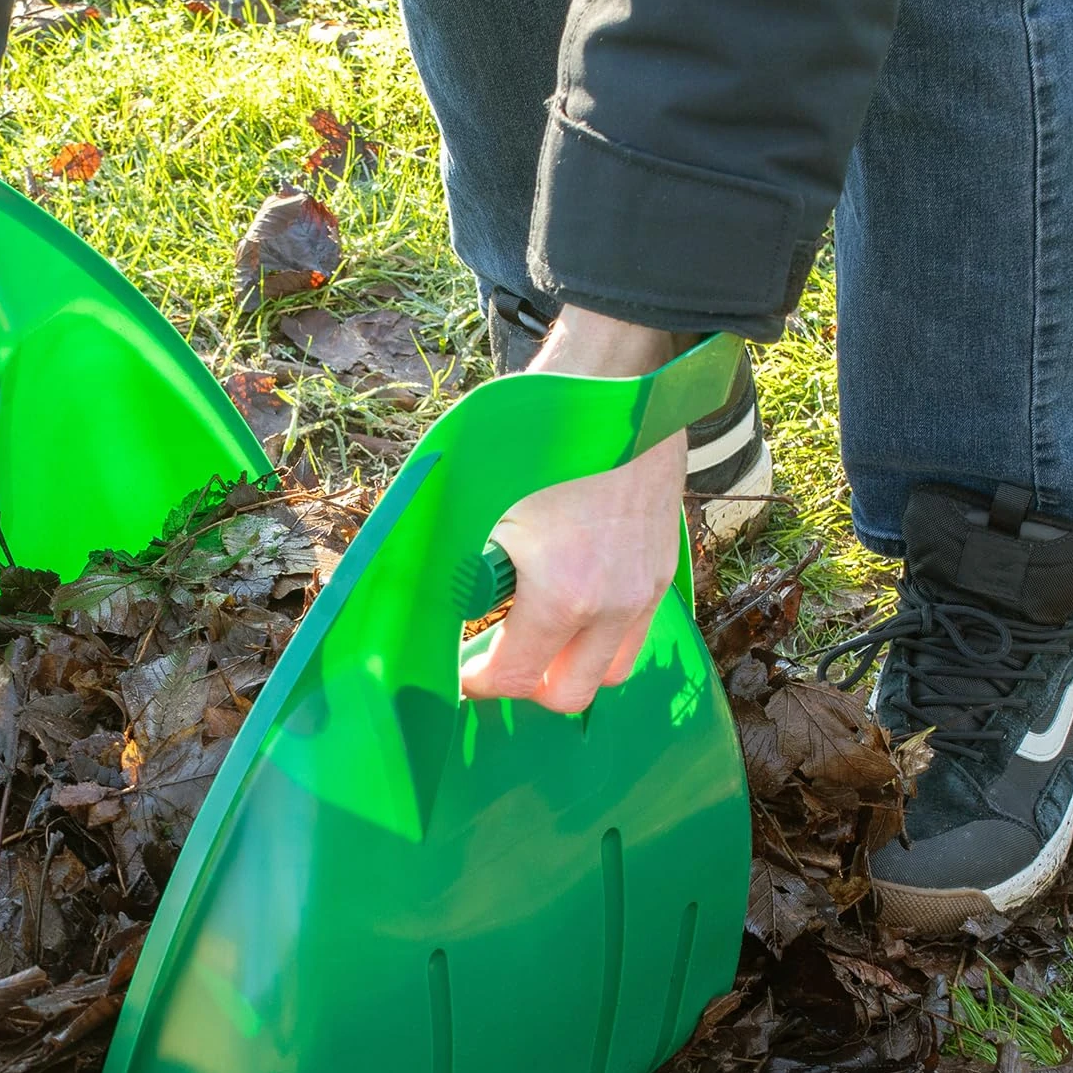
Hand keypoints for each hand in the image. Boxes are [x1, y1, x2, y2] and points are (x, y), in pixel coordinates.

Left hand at [460, 307, 691, 713]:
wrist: (618, 379)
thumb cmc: (537, 432)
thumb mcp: (478, 500)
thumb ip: (449, 561)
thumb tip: (406, 600)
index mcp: (564, 592)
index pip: (515, 678)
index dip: (477, 684)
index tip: (459, 673)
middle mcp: (616, 602)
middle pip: (569, 694)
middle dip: (525, 685)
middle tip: (493, 658)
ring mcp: (648, 586)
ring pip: (612, 668)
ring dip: (571, 665)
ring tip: (534, 636)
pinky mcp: (665, 566)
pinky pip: (637, 630)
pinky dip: (602, 635)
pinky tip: (572, 604)